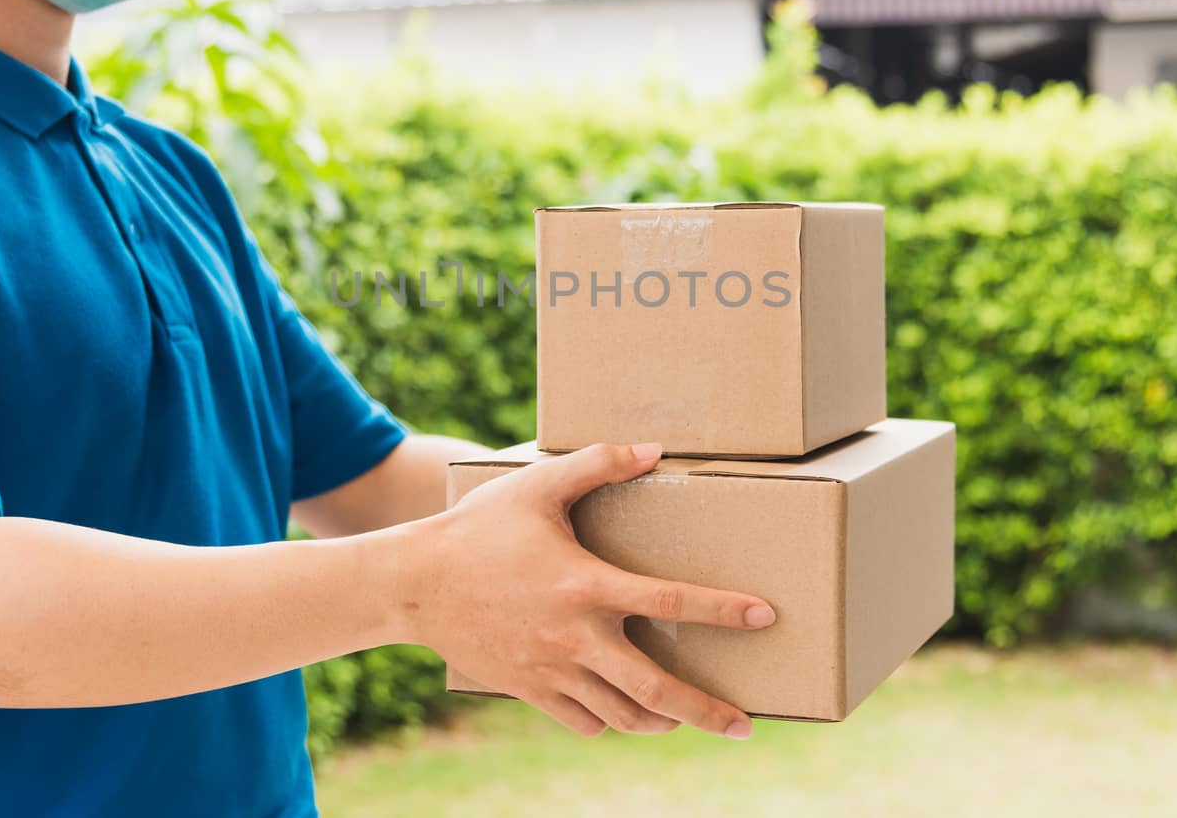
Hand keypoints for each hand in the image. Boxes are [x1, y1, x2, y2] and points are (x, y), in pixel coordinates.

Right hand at [395, 442, 775, 738]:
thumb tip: (654, 450)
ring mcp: (551, 669)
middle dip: (707, 712)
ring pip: (622, 715)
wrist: (413, 583)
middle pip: (655, 688)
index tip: (764, 616)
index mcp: (585, 584)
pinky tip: (621, 713)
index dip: (720, 610)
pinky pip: (582, 721)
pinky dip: (609, 722)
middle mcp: (574, 636)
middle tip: (746, 726)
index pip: (667, 602)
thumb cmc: (479, 527)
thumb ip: (598, 464)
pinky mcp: (529, 688)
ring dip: (661, 720)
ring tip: (686, 717)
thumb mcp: (537, 485)